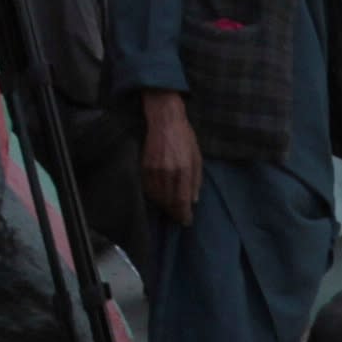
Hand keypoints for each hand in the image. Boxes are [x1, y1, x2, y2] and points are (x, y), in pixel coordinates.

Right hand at [138, 93, 202, 225]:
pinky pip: (148, 189)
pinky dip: (154, 196)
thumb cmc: (184, 136)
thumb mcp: (197, 156)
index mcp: (184, 169)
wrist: (164, 119)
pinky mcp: (144, 166)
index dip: (184, 214)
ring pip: (157, 197)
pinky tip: (159, 198)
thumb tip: (194, 200)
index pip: (182, 200)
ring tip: (170, 209)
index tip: (186, 222)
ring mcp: (154, 169)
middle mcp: (168, 172)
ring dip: (164, 206)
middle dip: (174, 212)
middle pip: (169, 201)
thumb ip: (196, 179)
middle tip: (179, 217)